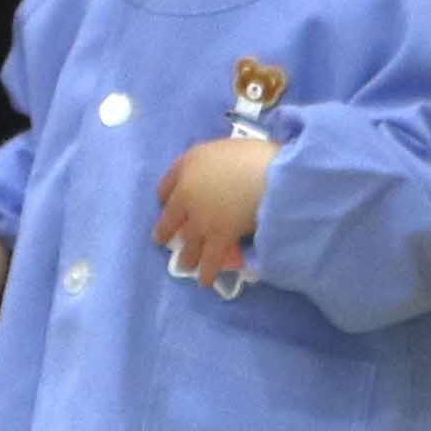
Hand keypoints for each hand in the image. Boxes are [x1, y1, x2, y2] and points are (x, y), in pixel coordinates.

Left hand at [152, 136, 270, 286]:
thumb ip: (219, 163)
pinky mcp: (219, 237)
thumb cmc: (257, 155)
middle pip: (171, 215)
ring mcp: (201, 217)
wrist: (270, 174)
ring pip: (188, 241)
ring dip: (186, 255)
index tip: (167, 202)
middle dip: (166, 229)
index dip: (168, 195)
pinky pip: (210, 259)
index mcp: (190, 164)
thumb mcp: (229, 148)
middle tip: (161, 239)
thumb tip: (224, 172)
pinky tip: (204, 283)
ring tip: (184, 266)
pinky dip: (207, 272)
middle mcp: (188, 191)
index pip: (168, 183)